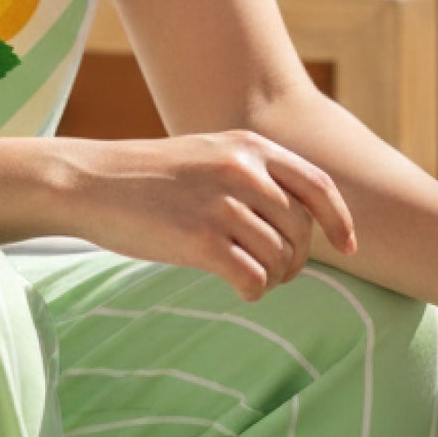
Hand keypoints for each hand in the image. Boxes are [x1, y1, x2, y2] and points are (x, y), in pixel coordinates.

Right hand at [62, 131, 358, 301]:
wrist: (88, 182)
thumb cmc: (149, 177)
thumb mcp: (208, 155)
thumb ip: (253, 173)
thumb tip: (305, 218)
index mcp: (248, 146)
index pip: (319, 187)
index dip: (341, 222)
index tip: (349, 249)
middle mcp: (241, 170)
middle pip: (302, 232)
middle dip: (296, 260)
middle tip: (273, 271)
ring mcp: (221, 205)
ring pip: (281, 260)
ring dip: (273, 278)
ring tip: (247, 274)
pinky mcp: (199, 241)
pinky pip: (255, 280)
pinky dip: (252, 290)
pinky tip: (235, 285)